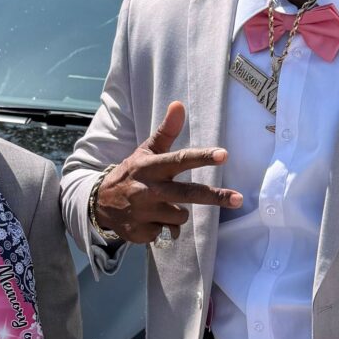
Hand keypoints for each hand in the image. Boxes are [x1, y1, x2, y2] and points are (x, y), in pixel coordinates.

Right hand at [94, 100, 241, 244]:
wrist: (100, 204)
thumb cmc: (132, 174)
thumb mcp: (145, 151)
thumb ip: (166, 132)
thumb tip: (179, 104)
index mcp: (150, 167)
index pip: (180, 159)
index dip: (202, 157)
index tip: (223, 155)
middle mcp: (148, 189)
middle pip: (188, 194)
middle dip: (215, 197)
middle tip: (238, 199)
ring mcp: (144, 213)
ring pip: (180, 217)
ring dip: (177, 214)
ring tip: (160, 207)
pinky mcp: (140, 232)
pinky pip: (168, 233)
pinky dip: (163, 228)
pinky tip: (150, 220)